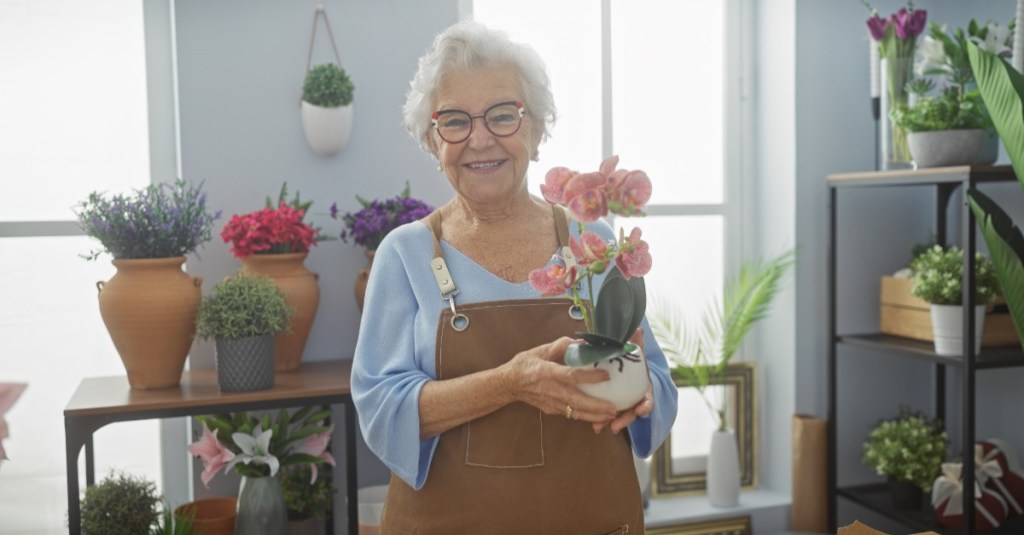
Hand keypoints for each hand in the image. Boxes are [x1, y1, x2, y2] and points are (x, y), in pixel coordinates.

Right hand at [500, 336, 617, 422]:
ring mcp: (551, 402)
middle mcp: (550, 390)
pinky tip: (598, 416)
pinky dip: (585, 416)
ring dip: (594, 415)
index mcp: (547, 372)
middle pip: (577, 400)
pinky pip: (571, 414)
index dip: (590, 376)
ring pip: (575, 412)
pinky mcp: (551, 410)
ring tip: (611, 415)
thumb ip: (560, 345)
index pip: (572, 376)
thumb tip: (581, 341)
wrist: (509, 384)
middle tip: (614, 408)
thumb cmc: (524, 364)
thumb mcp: (540, 350)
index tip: (606, 376)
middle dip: (596, 406)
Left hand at [592, 328, 652, 433]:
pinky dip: (602, 421)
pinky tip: (594, 427)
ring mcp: (625, 406)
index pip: (647, 400)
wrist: (627, 370)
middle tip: (615, 425)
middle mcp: (636, 400)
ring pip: (619, 417)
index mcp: (643, 389)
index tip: (640, 410)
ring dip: (610, 423)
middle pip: (633, 413)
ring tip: (599, 428)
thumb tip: (638, 329)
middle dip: (624, 420)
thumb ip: (636, 343)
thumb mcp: (635, 353)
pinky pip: (608, 416)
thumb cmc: (631, 362)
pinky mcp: (614, 408)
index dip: (645, 406)